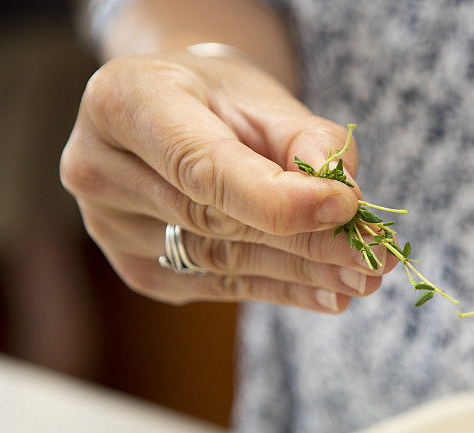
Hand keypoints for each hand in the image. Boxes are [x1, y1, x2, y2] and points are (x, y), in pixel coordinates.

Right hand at [61, 50, 394, 309]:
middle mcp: (99, 169)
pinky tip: (328, 295)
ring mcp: (111, 228)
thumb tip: (345, 204)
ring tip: (364, 279)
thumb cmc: (220, 97)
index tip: (346, 208)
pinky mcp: (141, 267)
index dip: (276, 198)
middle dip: (307, 243)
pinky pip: (219, 284)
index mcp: (122, 103)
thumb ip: (307, 142)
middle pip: (218, 220)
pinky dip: (280, 290)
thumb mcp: (264, 97)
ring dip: (302, 275)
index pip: (202, 167)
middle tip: (374, 257)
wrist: (176, 114)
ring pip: (223, 260)